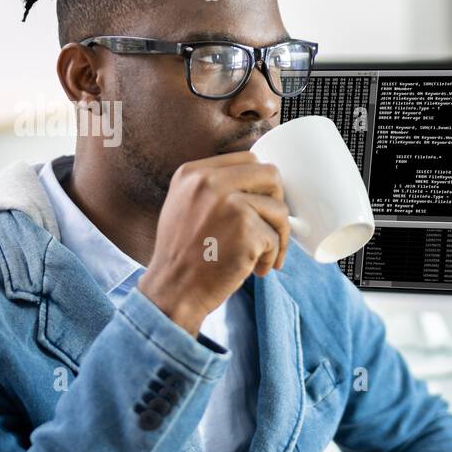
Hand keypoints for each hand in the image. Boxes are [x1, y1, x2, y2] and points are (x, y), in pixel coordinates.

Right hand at [137, 151, 289, 336]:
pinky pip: (275, 238)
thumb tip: (262, 184)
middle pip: (270, 175)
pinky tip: (255, 269)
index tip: (261, 208)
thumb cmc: (185, 255)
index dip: (262, 185)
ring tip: (264, 257)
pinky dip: (271, 258)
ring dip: (279, 237)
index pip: (249, 160)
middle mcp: (209, 182)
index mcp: (194, 173)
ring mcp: (228, 203)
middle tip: (270, 229)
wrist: (172, 291)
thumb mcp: (185, 206)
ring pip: (279, 209)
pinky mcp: (244, 228)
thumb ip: (215, 188)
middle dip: (278, 204)